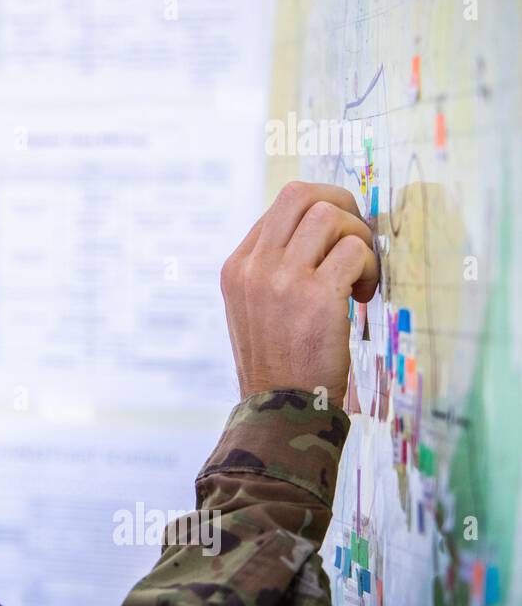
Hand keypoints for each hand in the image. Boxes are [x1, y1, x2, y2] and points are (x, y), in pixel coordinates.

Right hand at [220, 181, 378, 407]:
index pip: (280, 206)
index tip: (336, 242)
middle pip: (301, 195)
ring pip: (330, 216)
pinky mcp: (315, 295)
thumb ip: (272, 270)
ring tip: (359, 275)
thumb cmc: (276, 364)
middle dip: (342, 206)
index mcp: (236, 267)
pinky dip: (368, 267)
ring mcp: (282, 278)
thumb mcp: (253, 311)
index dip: (319, 213)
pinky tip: (361, 296)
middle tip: (356, 239)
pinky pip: (354, 250)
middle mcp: (254, 267)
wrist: (278, 410)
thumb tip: (316, 233)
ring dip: (358, 238)